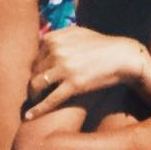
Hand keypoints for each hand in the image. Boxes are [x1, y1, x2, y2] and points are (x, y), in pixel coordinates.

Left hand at [26, 27, 150, 118]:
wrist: (122, 56)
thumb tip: (43, 40)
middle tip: (35, 92)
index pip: (35, 57)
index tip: (39, 77)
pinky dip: (37, 110)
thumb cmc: (101, 45)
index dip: (36, 69)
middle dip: (34, 82)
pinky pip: (50, 100)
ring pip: (36, 85)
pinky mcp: (73, 85)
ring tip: (34, 101)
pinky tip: (29, 117)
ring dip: (33, 95)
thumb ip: (59, 35)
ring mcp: (64, 69)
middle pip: (34, 71)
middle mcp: (56, 52)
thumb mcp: (78, 32)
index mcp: (53, 39)